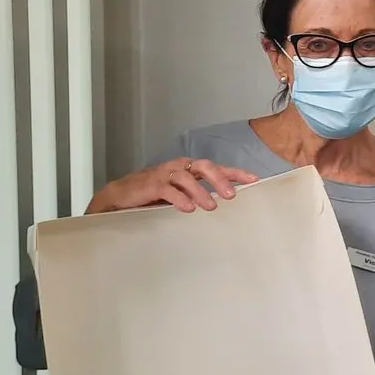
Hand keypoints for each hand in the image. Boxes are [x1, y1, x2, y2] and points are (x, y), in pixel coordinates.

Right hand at [85, 158, 258, 213]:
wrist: (121, 195)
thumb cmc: (154, 194)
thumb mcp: (181, 193)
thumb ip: (200, 194)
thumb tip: (224, 202)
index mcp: (190, 169)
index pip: (216, 167)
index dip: (235, 172)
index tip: (254, 179)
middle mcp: (179, 167)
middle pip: (204, 166)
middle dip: (220, 179)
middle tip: (232, 195)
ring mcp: (165, 174)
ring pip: (187, 177)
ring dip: (201, 191)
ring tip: (211, 206)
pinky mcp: (151, 184)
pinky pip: (168, 190)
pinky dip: (180, 198)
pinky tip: (188, 208)